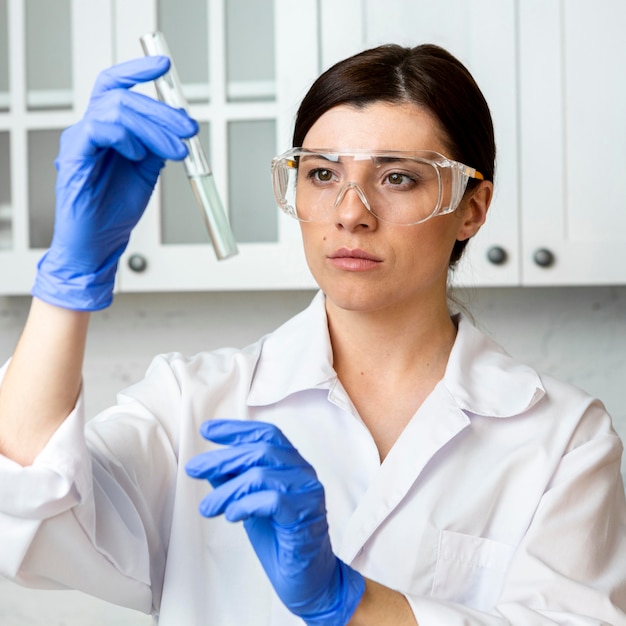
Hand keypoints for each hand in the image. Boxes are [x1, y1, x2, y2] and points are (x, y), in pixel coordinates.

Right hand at [32, 56, 197, 310]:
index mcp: (108, 130)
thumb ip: (157, 147)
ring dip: (154, 129)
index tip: (164, 66)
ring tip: (176, 152)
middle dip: (164, 112)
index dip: (138, 71)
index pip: (117, 87)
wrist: (100, 241)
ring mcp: (81, 140)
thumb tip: (178, 128)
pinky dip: (126, 138)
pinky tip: (138, 156)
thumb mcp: (147, 172)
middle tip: (190, 129)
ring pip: (118, 111)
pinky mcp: (74, 156)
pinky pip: (100, 129)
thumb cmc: (116, 209)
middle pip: (126, 99)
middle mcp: (92, 129)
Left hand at [186, 420, 365, 624]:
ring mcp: (308, 493)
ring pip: (263, 475)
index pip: (267, 435)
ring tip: (207, 508)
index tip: (206, 431)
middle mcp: (304, 472)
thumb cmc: (280, 540)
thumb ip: (235, 482)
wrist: (307, 581)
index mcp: (293, 465)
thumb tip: (209, 464)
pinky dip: (247, 505)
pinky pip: (273, 500)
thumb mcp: (251, 504)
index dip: (237, 430)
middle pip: (262, 451)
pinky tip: (233, 516)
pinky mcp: (306, 516)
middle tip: (194, 469)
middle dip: (223, 458)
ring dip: (228, 489)